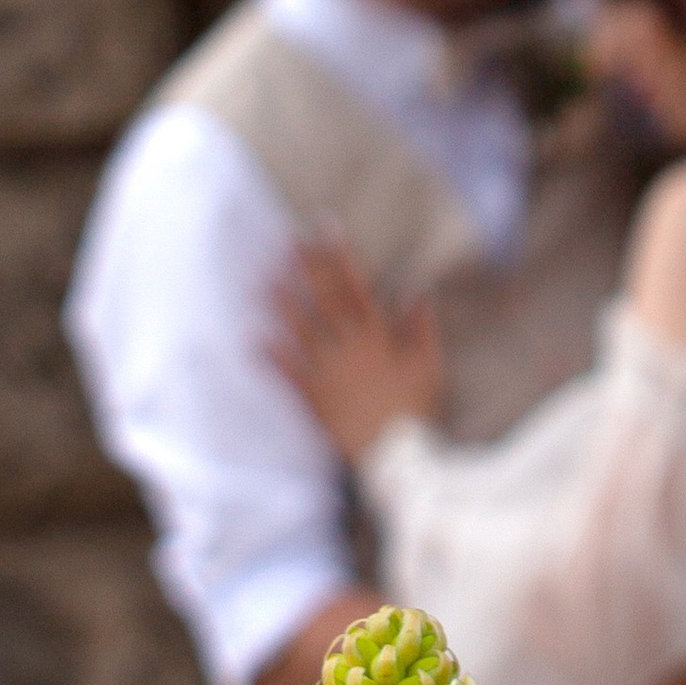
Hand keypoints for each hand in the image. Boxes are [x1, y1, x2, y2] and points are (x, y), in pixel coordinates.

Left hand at [273, 237, 442, 459]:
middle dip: (308, 267)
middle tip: (291, 241)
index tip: (327, 231)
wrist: (397, 454)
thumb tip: (419, 292)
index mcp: (378, 336)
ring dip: (284, 304)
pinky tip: (256, 339)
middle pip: (325, 299)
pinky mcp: (316, 397)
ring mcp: (330, 371)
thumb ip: (422, 327)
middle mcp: (350, 346)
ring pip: (303, 330)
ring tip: (267, 281)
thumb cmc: (416, 409)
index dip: (340, 256)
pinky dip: (273, 357)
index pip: (356, 286)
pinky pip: (291, 373)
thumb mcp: (429, 364)